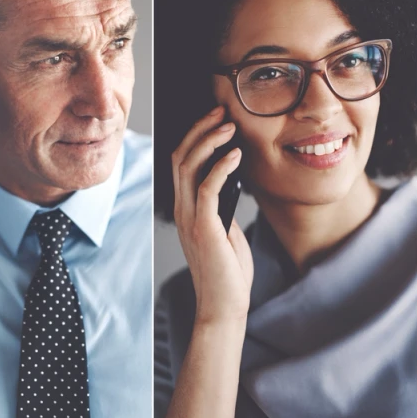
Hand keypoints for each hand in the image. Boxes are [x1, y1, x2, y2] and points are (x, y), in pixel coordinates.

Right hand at [170, 106, 252, 326]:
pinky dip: (221, 167)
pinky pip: (207, 189)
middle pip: (181, 157)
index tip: (216, 118)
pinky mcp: (204, 228)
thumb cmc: (228, 272)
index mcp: (186, 210)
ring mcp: (190, 219)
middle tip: (221, 111)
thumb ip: (223, 208)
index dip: (195, 136)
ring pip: (189, 168)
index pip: (181, 163)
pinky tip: (236, 155)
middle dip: (200, 130)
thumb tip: (233, 181)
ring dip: (209, 142)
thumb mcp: (226, 231)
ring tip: (229, 125)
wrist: (224, 306)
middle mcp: (182, 211)